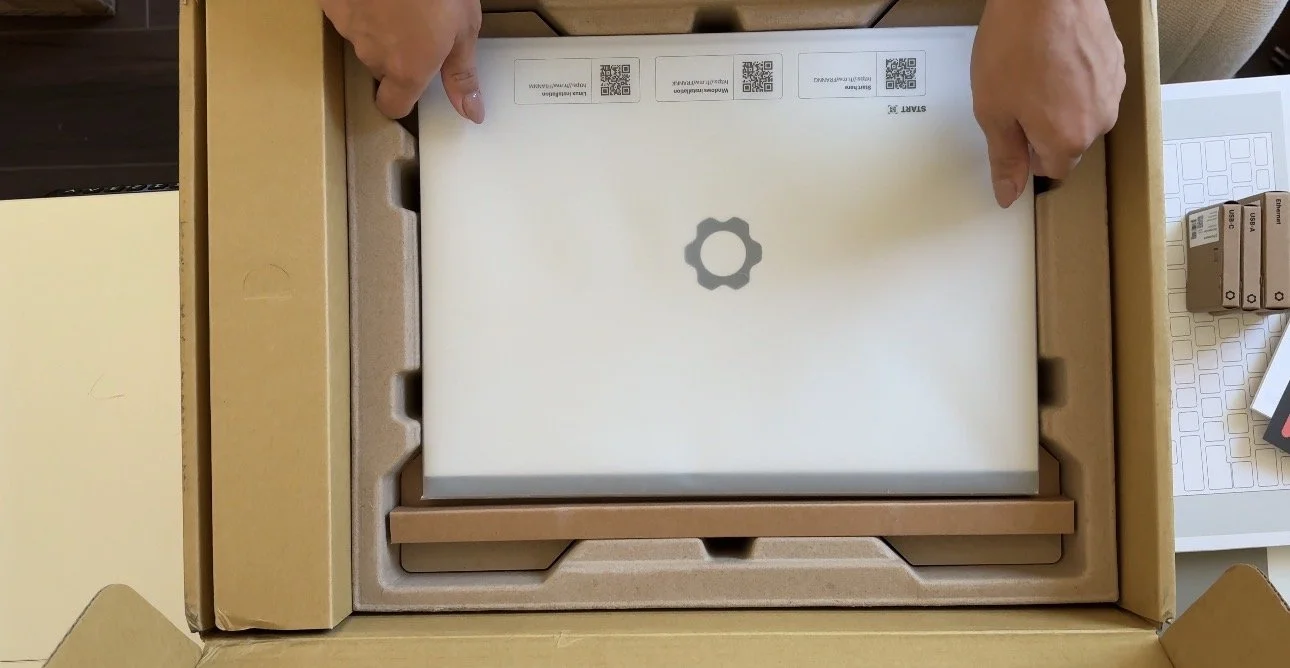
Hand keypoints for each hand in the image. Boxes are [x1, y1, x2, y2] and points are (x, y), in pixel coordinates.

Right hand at [320, 0, 483, 120]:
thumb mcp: (464, 28)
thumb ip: (462, 73)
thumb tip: (472, 112)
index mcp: (407, 69)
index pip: (392, 105)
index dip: (401, 99)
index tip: (414, 87)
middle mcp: (374, 55)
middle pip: (382, 69)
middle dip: (397, 55)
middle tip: (419, 27)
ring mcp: (349, 28)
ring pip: (365, 39)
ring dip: (380, 27)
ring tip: (401, 2)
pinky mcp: (333, 3)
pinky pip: (347, 13)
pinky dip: (361, 5)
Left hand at [971, 0, 1124, 207]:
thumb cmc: (1016, 46)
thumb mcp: (993, 112)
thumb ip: (1004, 158)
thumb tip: (1008, 195)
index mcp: (1068, 140)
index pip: (1050, 169)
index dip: (1026, 152)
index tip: (1011, 130)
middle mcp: (1099, 121)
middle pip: (1068, 142)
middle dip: (1042, 128)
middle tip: (1016, 97)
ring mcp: (1112, 90)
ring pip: (1082, 113)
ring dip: (1059, 103)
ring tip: (1033, 72)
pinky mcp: (1116, 62)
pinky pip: (1092, 86)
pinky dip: (1073, 78)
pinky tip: (1051, 57)